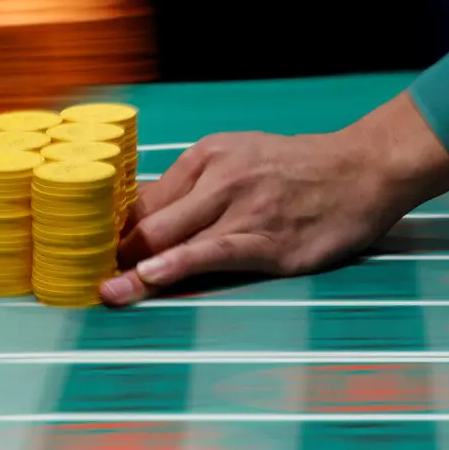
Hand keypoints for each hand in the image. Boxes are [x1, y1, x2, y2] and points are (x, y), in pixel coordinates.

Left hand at [99, 93, 448, 305]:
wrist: (361, 170)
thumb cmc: (298, 169)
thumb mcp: (240, 158)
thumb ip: (195, 187)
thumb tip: (144, 218)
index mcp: (207, 156)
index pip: (144, 197)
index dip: (115, 230)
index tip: (90, 254)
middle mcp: (218, 177)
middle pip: (150, 220)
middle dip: (115, 252)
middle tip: (87, 280)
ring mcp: (242, 208)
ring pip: (174, 240)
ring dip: (133, 269)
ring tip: (106, 293)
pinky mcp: (267, 241)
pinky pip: (212, 254)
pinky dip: (176, 266)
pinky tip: (150, 278)